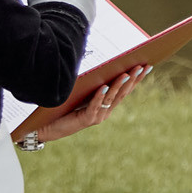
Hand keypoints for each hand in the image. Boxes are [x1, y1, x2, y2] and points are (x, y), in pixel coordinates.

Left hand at [29, 65, 146, 143]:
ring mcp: (96, 117)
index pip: (124, 90)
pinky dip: (99, 96)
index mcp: (105, 106)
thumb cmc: (61, 108)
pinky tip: (104, 86)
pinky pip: (94, 106)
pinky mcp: (85, 120)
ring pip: (111, 99)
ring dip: (119, 85)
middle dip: (133, 79)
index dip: (135, 79)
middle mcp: (104, 112)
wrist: (45, 127)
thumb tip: (100, 65)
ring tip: (126, 73)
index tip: (146, 66)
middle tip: (142, 66)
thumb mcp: (79, 93)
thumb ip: (90, 84)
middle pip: (122, 93)